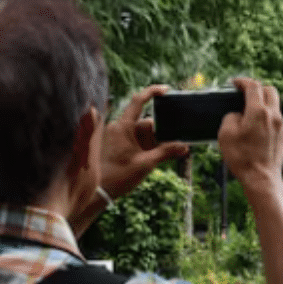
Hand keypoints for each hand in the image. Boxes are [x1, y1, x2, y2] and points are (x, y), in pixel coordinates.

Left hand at [99, 85, 189, 199]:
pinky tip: (154, 158)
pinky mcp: (116, 146)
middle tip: (176, 142)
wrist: (97, 194)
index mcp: (122, 127)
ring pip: (141, 134)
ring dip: (154, 143)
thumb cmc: (117, 177)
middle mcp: (118, 128)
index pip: (138, 101)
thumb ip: (166, 152)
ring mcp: (116, 137)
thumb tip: (185, 146)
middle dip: (161, 133)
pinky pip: (135, 141)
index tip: (166, 90)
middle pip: (145, 123)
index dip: (152, 92)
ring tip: (167, 154)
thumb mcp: (145, 164)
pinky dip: (145, 147)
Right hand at [218, 77, 282, 197]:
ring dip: (263, 102)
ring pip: (275, 104)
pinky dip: (267, 116)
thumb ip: (230, 117)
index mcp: (258, 111)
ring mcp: (281, 125)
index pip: (253, 86)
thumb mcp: (225, 134)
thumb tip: (237, 115)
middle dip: (257, 88)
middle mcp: (273, 115)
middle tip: (245, 93)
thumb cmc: (242, 157)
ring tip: (250, 111)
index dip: (243, 81)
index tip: (235, 83)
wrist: (262, 178)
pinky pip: (276, 119)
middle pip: (270, 90)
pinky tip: (257, 127)